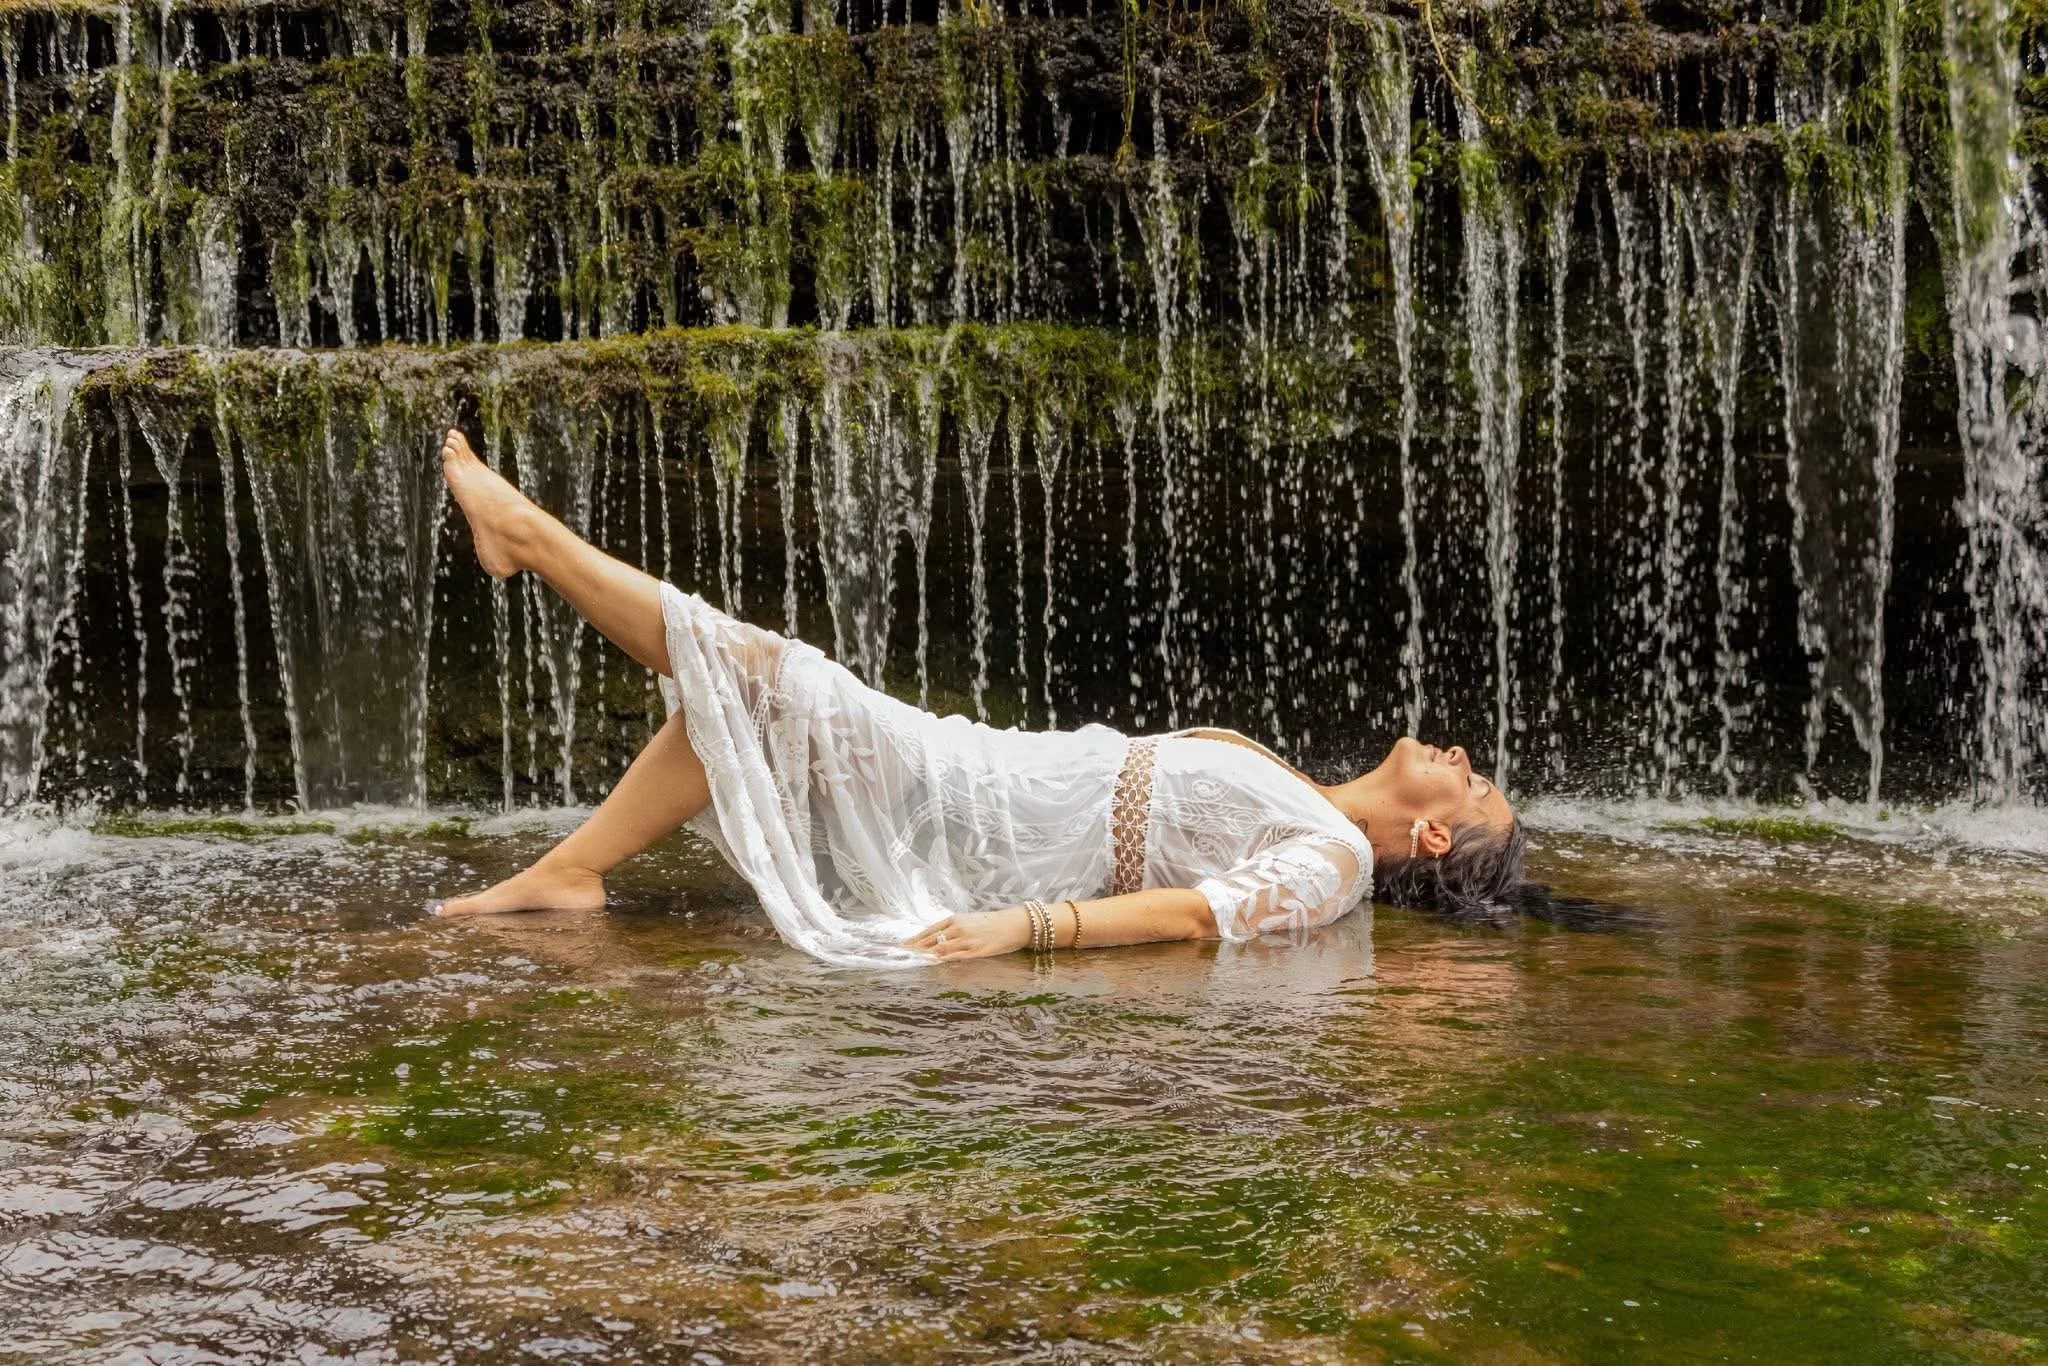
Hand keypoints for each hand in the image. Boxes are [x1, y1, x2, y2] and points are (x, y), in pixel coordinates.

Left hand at [901, 907, 1031, 959]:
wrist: (1014, 924)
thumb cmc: (992, 922)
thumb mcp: (970, 921)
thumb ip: (953, 929)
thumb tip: (937, 939)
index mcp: (955, 920)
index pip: (929, 931)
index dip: (914, 940)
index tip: (901, 946)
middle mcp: (958, 929)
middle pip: (931, 941)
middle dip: (915, 949)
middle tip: (900, 955)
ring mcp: (967, 940)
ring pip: (941, 949)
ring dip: (926, 957)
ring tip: (912, 963)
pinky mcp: (977, 951)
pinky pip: (956, 957)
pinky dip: (944, 961)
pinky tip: (934, 964)